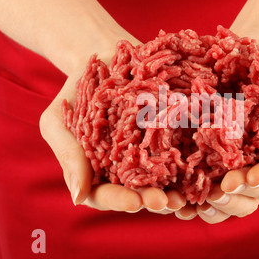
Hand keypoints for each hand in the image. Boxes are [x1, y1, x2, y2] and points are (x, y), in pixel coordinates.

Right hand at [39, 51, 186, 213]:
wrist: (102, 56)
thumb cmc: (76, 91)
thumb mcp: (59, 121)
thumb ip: (68, 156)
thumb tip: (77, 198)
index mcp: (97, 171)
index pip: (106, 196)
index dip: (119, 201)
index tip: (134, 202)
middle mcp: (125, 167)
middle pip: (139, 193)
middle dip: (152, 200)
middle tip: (165, 202)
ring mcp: (149, 152)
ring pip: (162, 180)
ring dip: (175, 191)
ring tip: (186, 196)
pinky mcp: (168, 135)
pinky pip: (180, 153)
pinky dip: (190, 165)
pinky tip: (199, 171)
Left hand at [175, 48, 258, 222]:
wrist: (241, 58)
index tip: (252, 177)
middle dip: (244, 192)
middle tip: (221, 188)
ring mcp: (251, 169)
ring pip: (243, 200)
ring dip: (225, 205)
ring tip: (204, 199)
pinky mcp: (225, 169)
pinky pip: (219, 195)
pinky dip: (203, 204)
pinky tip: (186, 206)